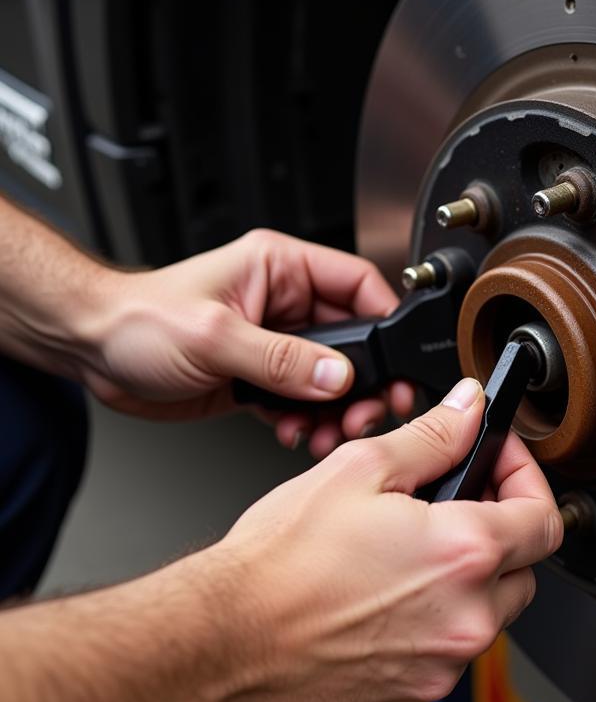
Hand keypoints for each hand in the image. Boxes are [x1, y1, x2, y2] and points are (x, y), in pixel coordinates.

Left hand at [83, 229, 414, 454]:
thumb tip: (336, 375)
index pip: (357, 283)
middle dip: (365, 379)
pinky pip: (304, 400)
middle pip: (354, 339)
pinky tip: (296, 432)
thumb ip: (280, 358)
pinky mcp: (261, 376)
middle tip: (369, 410)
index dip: (384, 319)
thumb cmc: (137, 319)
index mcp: (281, 268)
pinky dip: (308, 421)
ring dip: (336, 409)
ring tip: (329, 431)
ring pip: (332, 376)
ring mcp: (276, 342)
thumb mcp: (213, 335)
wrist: (91, 351)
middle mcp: (285, 303)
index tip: (398, 357)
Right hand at [204, 377, 560, 701]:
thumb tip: (470, 409)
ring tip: (400, 560)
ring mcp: (440, 670)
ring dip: (460, 587)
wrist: (220, 641)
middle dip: (495, 536)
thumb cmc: (279, 562)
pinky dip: (426, 632)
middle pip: (520, 572)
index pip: (544, 519)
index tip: (501, 467)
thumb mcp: (360, 469)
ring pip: (481, 619)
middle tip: (446, 511)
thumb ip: (433, 436)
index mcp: (465, 554)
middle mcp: (466, 620)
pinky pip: (440, 660)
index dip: (527, 481)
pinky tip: (379, 608)